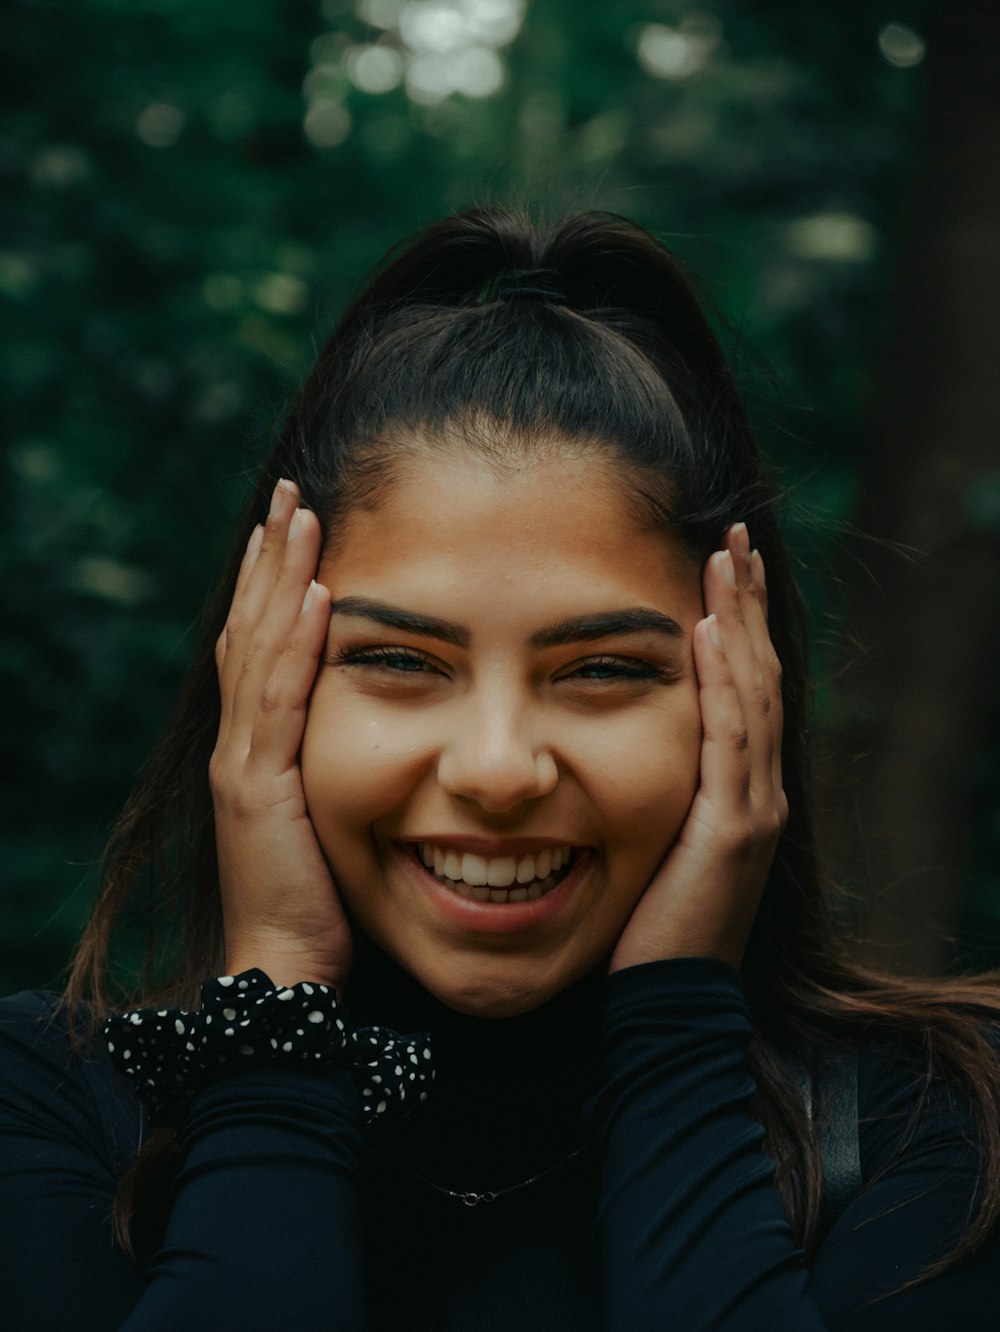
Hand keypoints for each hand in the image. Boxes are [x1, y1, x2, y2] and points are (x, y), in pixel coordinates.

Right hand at [210, 478, 352, 994]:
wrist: (288, 967)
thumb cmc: (322, 896)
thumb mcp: (339, 811)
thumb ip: (352, 759)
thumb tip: (394, 716)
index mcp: (263, 742)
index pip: (265, 641)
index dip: (277, 578)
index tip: (299, 520)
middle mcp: (244, 740)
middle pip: (253, 628)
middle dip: (273, 557)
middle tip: (291, 492)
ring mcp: (246, 762)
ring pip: (259, 651)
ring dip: (281, 579)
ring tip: (300, 518)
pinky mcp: (259, 789)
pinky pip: (278, 704)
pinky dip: (293, 646)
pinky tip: (314, 597)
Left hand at [608, 522, 786, 972]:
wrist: (666, 1001)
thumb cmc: (648, 926)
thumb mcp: (653, 841)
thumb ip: (651, 788)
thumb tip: (611, 742)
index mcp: (740, 788)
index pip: (743, 686)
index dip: (736, 622)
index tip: (719, 562)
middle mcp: (760, 789)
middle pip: (758, 674)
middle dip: (746, 602)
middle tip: (732, 534)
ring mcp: (753, 806)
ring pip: (753, 693)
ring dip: (738, 621)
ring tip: (724, 558)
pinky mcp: (734, 829)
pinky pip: (731, 739)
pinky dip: (723, 681)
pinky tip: (705, 631)